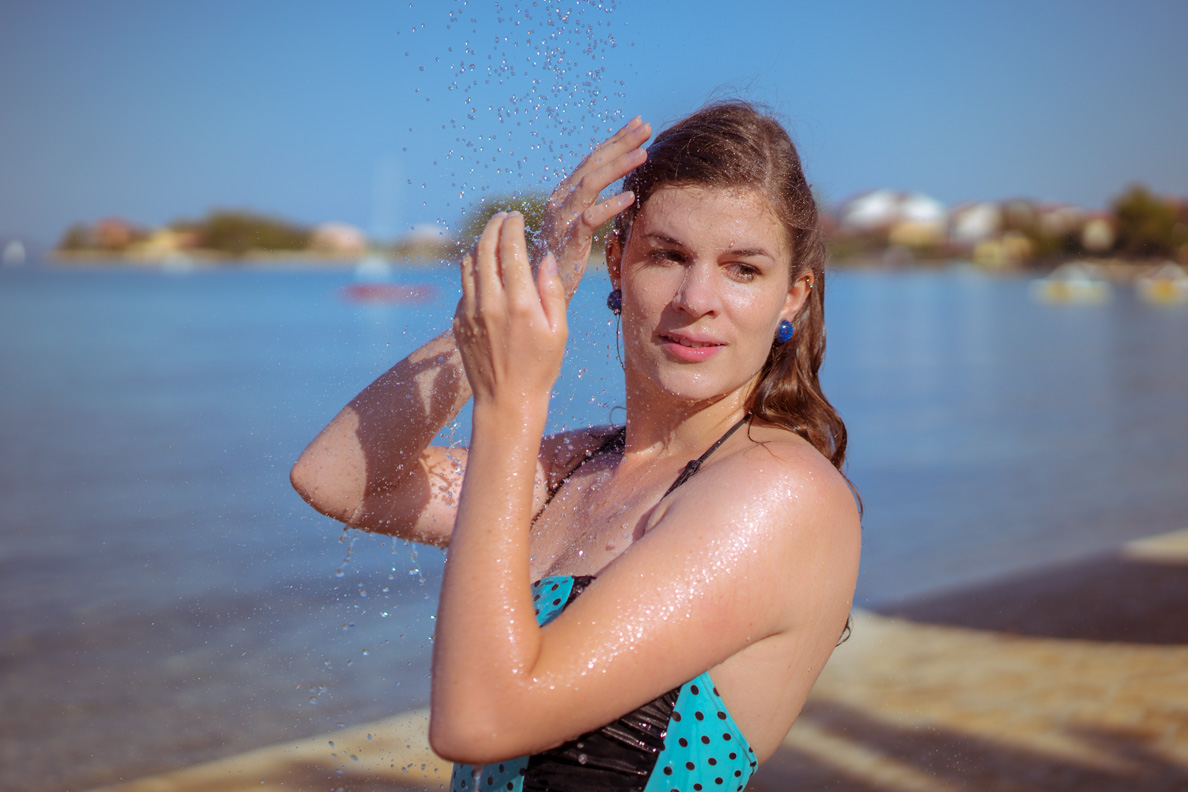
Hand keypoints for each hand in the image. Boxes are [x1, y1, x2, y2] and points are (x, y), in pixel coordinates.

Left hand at [453, 212, 567, 411]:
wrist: (506, 400)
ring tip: (491, 239)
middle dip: (493, 226)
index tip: (516, 216)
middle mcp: (490, 303)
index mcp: (519, 302)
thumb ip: (550, 290)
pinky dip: (473, 271)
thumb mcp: (558, 330)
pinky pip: (464, 286)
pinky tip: (485, 272)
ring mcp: (470, 312)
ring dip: (479, 245)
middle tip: (501, 217)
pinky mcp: (459, 322)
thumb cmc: (540, 367)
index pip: (511, 248)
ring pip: (468, 264)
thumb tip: (543, 258)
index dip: (512, 226)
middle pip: (484, 248)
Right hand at [536, 117, 651, 299]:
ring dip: (618, 166)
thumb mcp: (578, 224)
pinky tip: (629, 197)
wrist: (539, 290)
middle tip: (646, 127)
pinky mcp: (568, 240)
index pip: (593, 159)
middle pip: (593, 163)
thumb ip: (592, 203)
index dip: (616, 140)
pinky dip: (609, 206)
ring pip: (590, 184)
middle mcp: (562, 199)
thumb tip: (615, 186)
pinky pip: (589, 219)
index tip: (640, 123)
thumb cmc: (562, 258)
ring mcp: (563, 219)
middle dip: (620, 143)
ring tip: (644, 154)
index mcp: (566, 194)